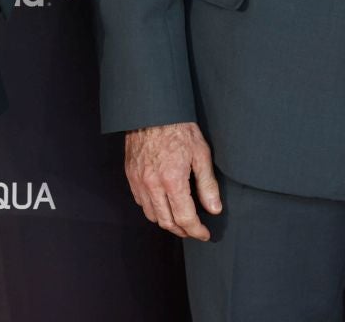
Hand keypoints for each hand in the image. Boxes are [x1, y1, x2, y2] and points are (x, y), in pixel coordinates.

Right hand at [124, 121, 222, 240]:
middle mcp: (152, 185)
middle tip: (194, 231)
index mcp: (172, 180)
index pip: (185, 218)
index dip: (196, 231)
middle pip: (167, 222)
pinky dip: (153, 209)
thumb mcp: (200, 153)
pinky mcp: (130, 175)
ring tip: (180, 220)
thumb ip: (207, 184)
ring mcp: (138, 181)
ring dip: (167, 222)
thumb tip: (214, 209)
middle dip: (182, 231)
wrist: (152, 110)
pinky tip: (163, 205)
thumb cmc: (178, 128)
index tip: (204, 234)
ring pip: (152, 215)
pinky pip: (140, 202)